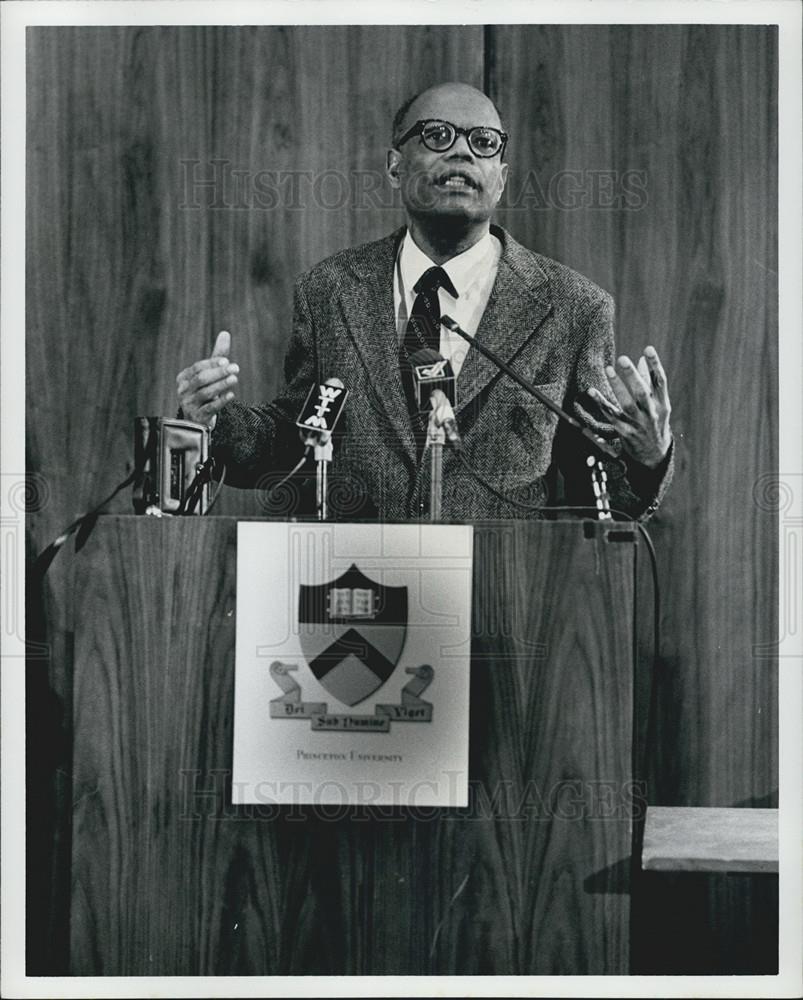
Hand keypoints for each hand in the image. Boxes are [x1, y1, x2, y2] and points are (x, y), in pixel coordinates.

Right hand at [176, 330, 238, 428]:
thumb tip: (225, 333)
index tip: (226, 361)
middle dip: (219, 373)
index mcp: (183, 378)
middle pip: (201, 379)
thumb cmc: (205, 393)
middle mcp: (183, 391)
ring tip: (235, 379)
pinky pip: (209, 408)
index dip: (212, 364)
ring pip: (205, 393)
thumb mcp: (210, 374)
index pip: (197, 368)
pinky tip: (231, 395)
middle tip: (235, 368)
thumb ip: (217, 356)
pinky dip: (220, 401)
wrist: (199, 420)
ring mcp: (189, 405)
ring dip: (221, 385)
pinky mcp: (197, 417)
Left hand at [589, 346, 671, 467]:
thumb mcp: (658, 404)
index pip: (660, 381)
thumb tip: (642, 359)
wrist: (654, 455)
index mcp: (662, 404)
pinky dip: (601, 402)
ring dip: (617, 386)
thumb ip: (650, 382)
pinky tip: (592, 392)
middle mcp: (651, 413)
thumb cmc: (655, 423)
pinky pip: (611, 415)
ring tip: (609, 369)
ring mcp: (638, 423)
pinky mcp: (624, 431)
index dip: (655, 365)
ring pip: (627, 403)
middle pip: (642, 392)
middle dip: (633, 375)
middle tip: (623, 359)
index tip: (648, 349)